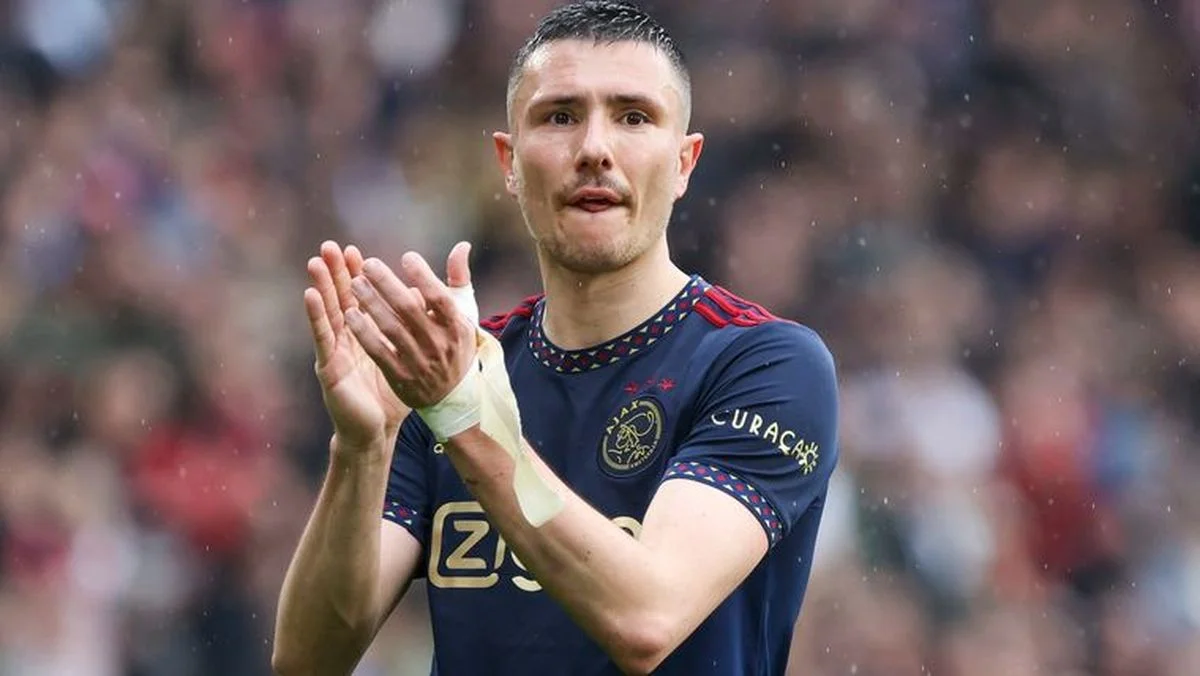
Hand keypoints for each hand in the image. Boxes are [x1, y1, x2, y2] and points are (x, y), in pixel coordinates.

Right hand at [303, 241, 410, 448]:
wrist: (377, 431)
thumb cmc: (392, 394)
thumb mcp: (407, 355)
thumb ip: (415, 326)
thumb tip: (423, 295)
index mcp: (364, 335)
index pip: (358, 298)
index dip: (355, 274)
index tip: (354, 250)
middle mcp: (346, 340)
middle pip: (339, 299)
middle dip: (335, 272)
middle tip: (329, 245)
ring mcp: (335, 352)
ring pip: (328, 314)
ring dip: (321, 286)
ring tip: (316, 262)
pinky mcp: (330, 368)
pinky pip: (323, 338)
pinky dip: (316, 316)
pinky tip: (310, 295)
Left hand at [345, 243, 476, 409]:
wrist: (455, 397)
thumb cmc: (455, 343)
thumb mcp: (463, 312)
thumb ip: (459, 278)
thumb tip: (461, 245)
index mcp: (457, 325)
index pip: (439, 297)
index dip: (423, 276)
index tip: (406, 257)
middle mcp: (439, 344)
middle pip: (409, 309)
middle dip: (387, 284)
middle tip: (368, 264)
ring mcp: (419, 362)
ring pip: (391, 329)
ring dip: (371, 304)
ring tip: (354, 283)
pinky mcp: (401, 377)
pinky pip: (378, 352)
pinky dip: (364, 333)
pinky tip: (349, 315)